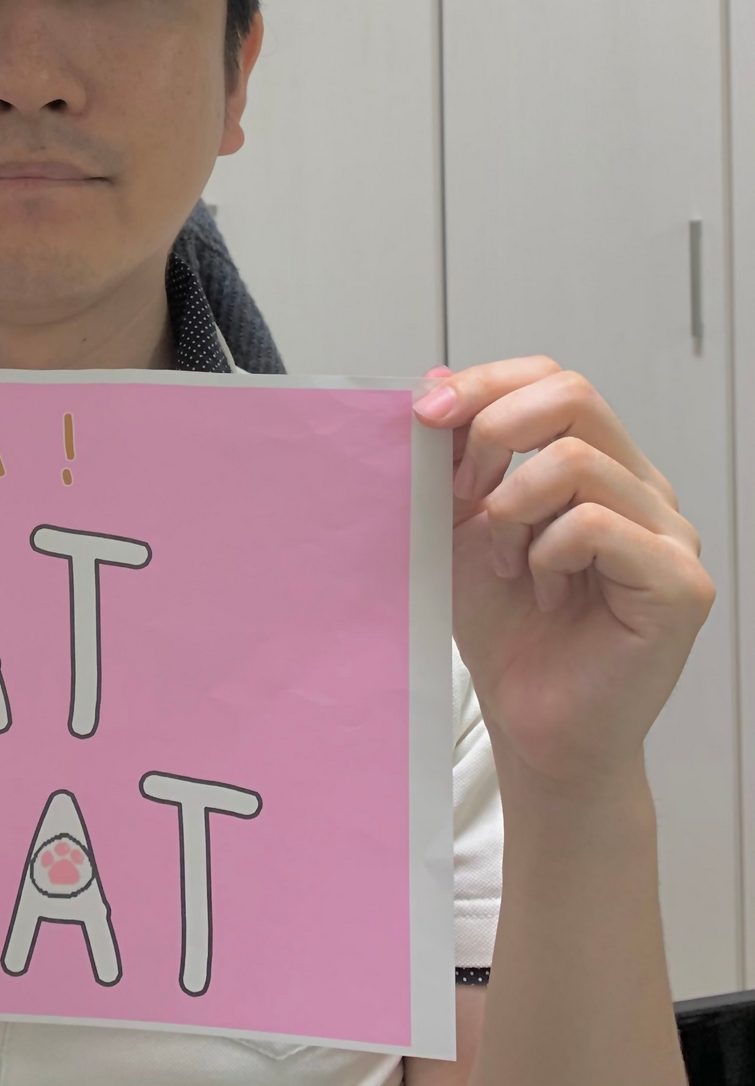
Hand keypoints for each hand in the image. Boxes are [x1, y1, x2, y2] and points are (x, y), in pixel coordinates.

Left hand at [414, 359, 712, 787]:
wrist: (530, 724)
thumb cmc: (505, 627)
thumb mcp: (461, 524)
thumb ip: (455, 456)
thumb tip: (434, 379)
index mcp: (601, 464)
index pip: (554, 379)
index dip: (485, 383)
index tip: (422, 415)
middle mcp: (644, 489)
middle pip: (574, 394)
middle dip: (494, 428)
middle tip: (459, 490)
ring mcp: (671, 534)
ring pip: (576, 460)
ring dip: (512, 508)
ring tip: (504, 563)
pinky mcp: (679, 584)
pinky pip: (596, 525)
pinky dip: (546, 553)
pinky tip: (543, 593)